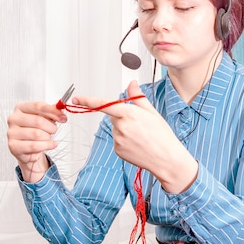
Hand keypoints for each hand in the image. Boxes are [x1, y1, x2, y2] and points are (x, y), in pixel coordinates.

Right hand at [7, 101, 66, 182]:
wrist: (28, 149)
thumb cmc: (34, 131)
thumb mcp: (44, 118)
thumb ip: (52, 112)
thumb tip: (60, 109)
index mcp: (20, 108)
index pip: (38, 106)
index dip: (52, 111)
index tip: (62, 117)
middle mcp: (14, 119)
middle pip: (38, 121)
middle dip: (51, 127)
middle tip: (54, 130)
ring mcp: (12, 133)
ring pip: (37, 134)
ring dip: (48, 137)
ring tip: (48, 138)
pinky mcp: (13, 146)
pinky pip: (34, 146)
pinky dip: (46, 145)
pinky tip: (51, 144)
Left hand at [73, 80, 197, 192]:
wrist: (166, 159)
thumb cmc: (162, 136)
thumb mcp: (152, 112)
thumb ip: (137, 97)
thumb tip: (131, 84)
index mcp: (128, 113)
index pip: (103, 104)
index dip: (88, 101)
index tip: (76, 99)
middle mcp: (120, 126)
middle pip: (113, 115)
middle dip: (122, 116)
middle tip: (140, 124)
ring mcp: (118, 140)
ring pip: (116, 128)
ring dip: (124, 129)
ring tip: (141, 136)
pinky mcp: (117, 150)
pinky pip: (117, 140)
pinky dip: (125, 140)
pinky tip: (138, 144)